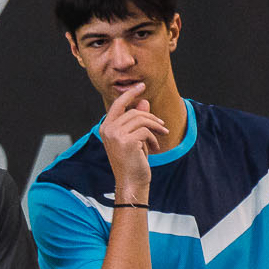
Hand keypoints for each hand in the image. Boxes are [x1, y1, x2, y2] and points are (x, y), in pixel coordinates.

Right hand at [102, 83, 167, 199]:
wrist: (131, 182)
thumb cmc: (133, 161)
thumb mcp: (136, 138)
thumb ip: (138, 120)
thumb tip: (143, 101)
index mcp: (105, 128)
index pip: (118, 104)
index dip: (130, 94)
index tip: (142, 86)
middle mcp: (107, 130)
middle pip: (134, 112)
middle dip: (151, 117)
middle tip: (163, 126)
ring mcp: (115, 135)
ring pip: (141, 119)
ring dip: (155, 127)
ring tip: (162, 135)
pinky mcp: (126, 141)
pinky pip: (146, 130)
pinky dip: (154, 138)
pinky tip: (154, 148)